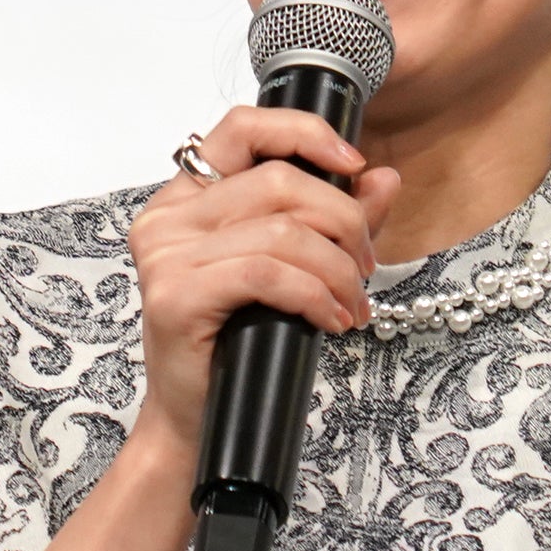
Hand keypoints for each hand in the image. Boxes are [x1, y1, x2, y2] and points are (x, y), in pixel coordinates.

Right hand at [125, 105, 400, 450]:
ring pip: (282, 230)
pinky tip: (333, 319)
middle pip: (279, 181)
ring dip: (337, 268)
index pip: (244, 128)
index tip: (353, 164)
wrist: (200, 422)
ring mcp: (166, 256)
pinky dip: (316, 294)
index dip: (305, 134)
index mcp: (188, 197)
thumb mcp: (296, 267)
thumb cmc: (241, 342)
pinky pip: (268, 274)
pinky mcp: (175, 296)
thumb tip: (384, 178)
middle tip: (366, 265)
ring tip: (353, 301)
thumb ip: (336, 219)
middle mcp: (168, 217)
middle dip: (343, 220)